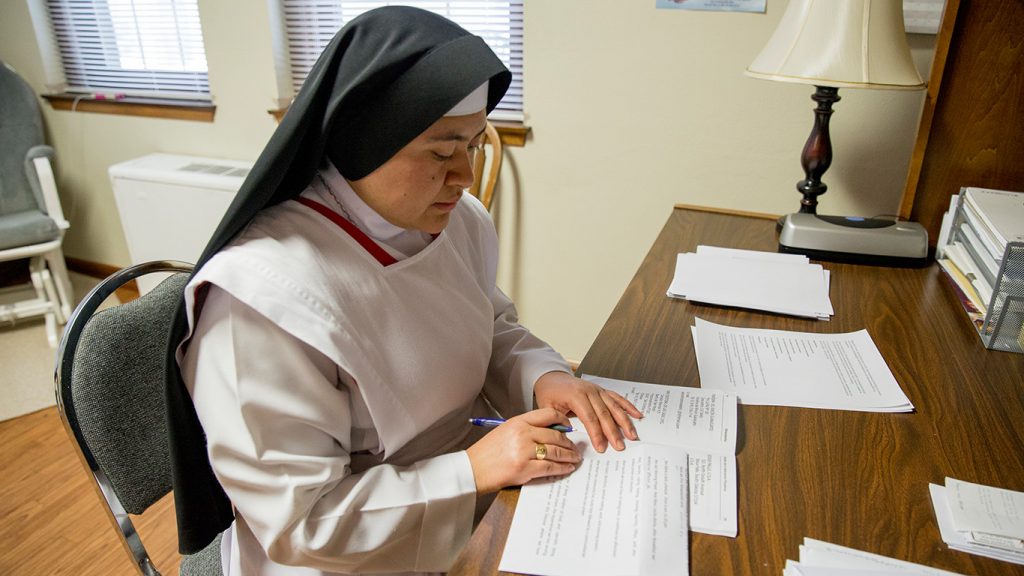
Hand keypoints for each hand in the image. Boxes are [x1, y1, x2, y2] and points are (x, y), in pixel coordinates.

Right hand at [465, 408, 580, 493]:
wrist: (472, 469)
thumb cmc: (487, 452)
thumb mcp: (505, 431)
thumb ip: (526, 429)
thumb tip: (550, 433)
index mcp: (518, 421)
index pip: (548, 415)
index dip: (563, 421)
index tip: (570, 427)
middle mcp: (522, 433)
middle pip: (556, 436)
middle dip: (570, 444)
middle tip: (576, 449)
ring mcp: (524, 451)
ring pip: (556, 452)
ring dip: (569, 456)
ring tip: (575, 459)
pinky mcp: (524, 468)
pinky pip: (550, 467)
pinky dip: (562, 468)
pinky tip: (567, 469)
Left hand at [533, 371, 642, 452]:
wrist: (552, 377)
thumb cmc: (549, 393)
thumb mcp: (547, 408)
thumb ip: (557, 422)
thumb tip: (569, 436)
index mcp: (575, 395)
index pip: (589, 417)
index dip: (596, 434)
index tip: (601, 448)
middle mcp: (590, 391)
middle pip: (604, 414)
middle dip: (613, 432)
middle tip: (620, 446)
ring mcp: (598, 390)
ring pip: (614, 407)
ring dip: (625, 422)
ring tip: (632, 435)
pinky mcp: (602, 390)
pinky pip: (618, 398)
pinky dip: (628, 407)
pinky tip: (637, 415)